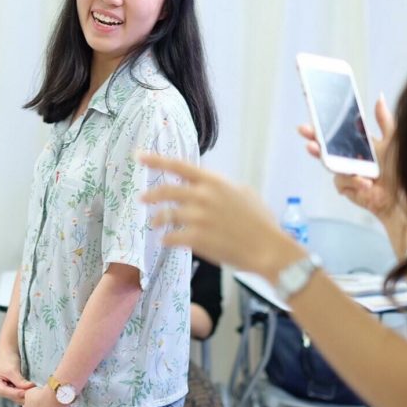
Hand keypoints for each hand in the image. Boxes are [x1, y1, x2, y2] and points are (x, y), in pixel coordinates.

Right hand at [0, 350, 34, 404]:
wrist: (8, 351)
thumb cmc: (6, 358)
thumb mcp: (13, 370)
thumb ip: (20, 381)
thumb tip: (29, 388)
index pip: (5, 392)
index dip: (17, 393)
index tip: (27, 392)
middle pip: (10, 396)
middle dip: (21, 394)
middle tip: (32, 393)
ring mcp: (2, 389)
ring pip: (14, 396)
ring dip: (23, 394)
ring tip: (32, 390)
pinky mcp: (8, 388)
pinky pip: (16, 393)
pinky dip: (22, 391)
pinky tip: (29, 389)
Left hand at [139, 154, 298, 280]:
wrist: (267, 249)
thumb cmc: (260, 221)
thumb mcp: (243, 193)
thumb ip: (221, 188)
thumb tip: (207, 187)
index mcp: (214, 182)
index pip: (178, 166)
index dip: (156, 160)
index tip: (139, 156)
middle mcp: (203, 196)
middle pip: (166, 191)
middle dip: (150, 194)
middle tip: (142, 198)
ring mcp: (198, 218)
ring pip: (165, 215)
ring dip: (158, 219)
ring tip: (155, 223)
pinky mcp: (196, 239)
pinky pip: (170, 237)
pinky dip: (166, 239)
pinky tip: (167, 240)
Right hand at [299, 95, 402, 221]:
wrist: (406, 197)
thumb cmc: (402, 171)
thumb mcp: (395, 141)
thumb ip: (384, 121)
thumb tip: (379, 98)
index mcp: (359, 144)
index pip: (337, 133)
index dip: (323, 125)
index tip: (313, 117)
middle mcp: (350, 158)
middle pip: (326, 147)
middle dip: (313, 138)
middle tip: (306, 131)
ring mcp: (346, 173)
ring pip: (330, 163)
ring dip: (326, 157)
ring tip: (316, 149)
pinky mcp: (346, 188)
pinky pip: (342, 181)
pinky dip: (354, 180)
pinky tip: (366, 182)